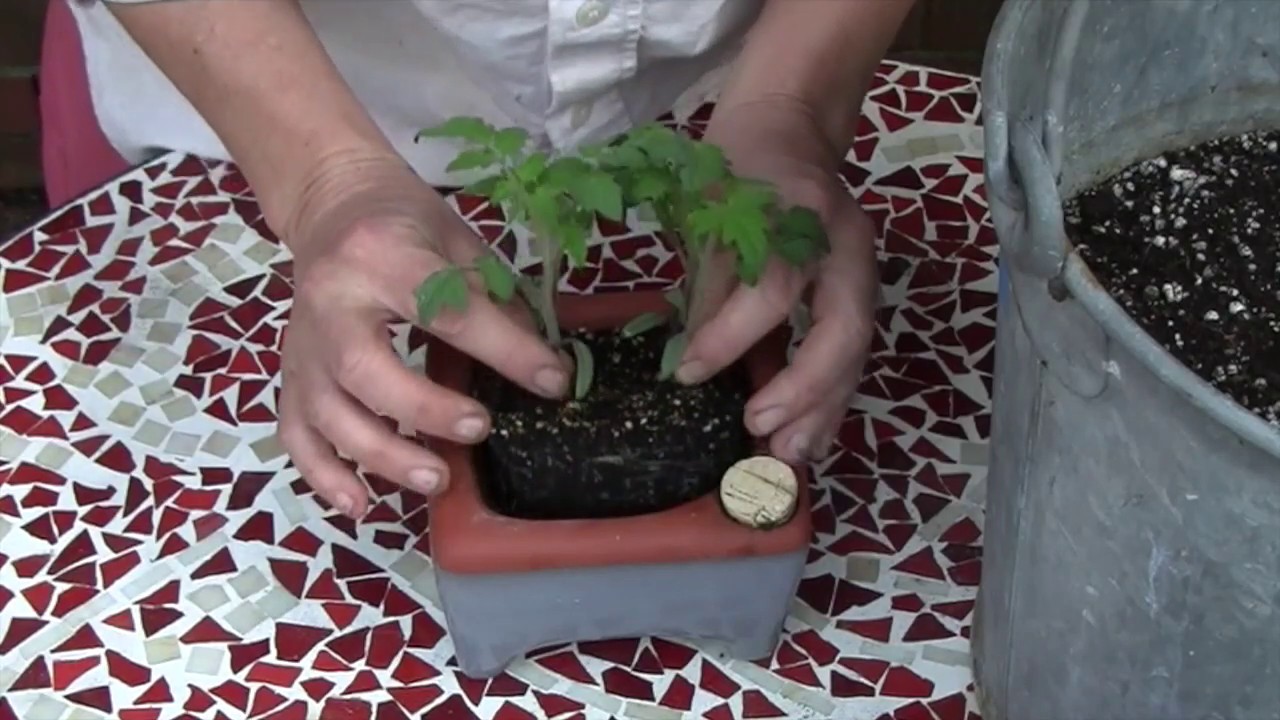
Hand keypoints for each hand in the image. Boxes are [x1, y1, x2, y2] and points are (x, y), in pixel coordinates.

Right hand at [278, 156, 568, 517]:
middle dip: (426, 412)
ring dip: (382, 456)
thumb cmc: (403, 220)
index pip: (446, 311)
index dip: (505, 351)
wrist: (330, 202)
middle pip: (367, 372)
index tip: (553, 382)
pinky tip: (361, 505)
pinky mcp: (289, 370)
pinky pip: (295, 432)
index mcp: (380, 255)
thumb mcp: (458, 240)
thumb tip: (544, 367)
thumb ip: (495, 300)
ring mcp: (302, 342)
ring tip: (436, 480)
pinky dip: (324, 474)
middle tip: (480, 430)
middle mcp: (330, 301)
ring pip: (328, 413)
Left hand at [681, 99, 878, 463]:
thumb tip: (695, 359)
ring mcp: (862, 272)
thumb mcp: (711, 206)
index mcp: (806, 213)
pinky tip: (805, 435)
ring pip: (856, 351)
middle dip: (804, 388)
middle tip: (759, 429)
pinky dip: (828, 397)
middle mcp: (848, 246)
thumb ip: (710, 278)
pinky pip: (850, 353)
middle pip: (843, 330)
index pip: (776, 287)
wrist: (789, 128)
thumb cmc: (739, 164)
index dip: (732, 336)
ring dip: (823, 408)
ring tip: (788, 456)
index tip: (687, 371)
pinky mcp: (858, 294)